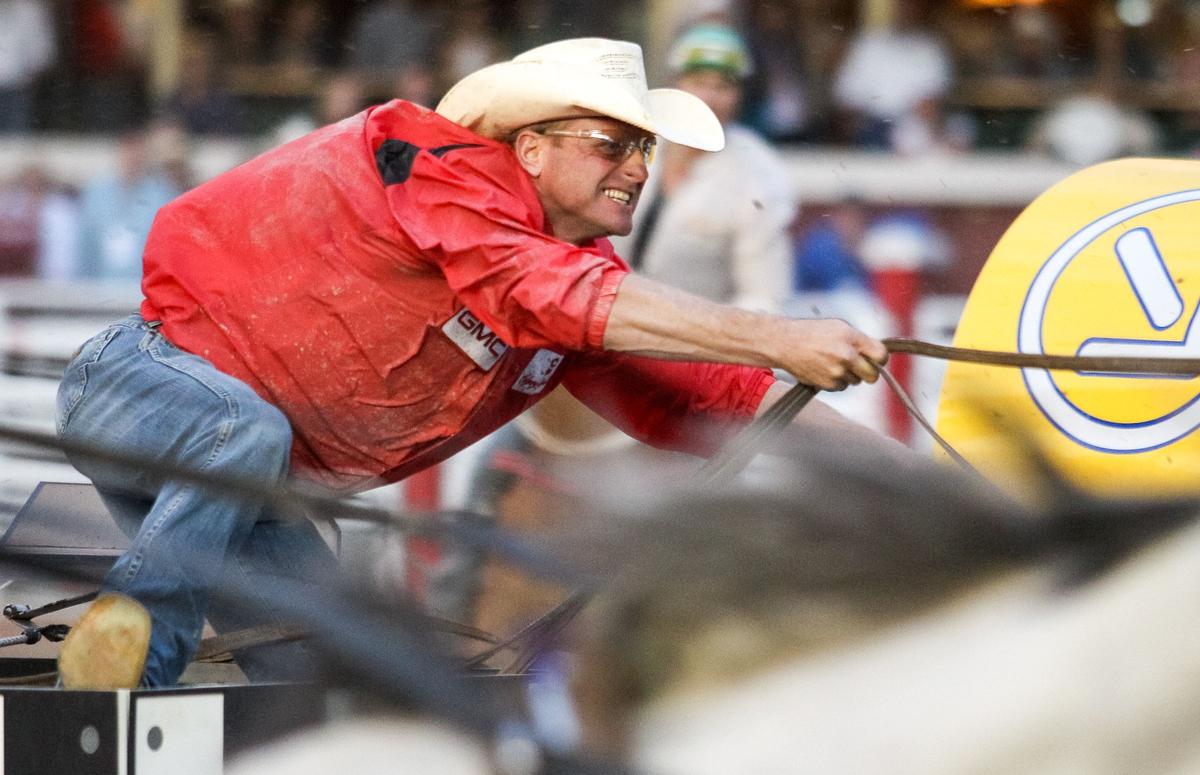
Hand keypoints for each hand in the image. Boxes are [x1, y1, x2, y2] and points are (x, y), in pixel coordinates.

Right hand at [772, 318, 888, 390]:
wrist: (785, 343)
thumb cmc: (812, 332)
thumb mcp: (839, 327)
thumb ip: (860, 341)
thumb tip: (877, 354)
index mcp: (852, 338)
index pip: (881, 356)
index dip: (880, 360)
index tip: (875, 360)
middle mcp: (847, 355)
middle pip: (872, 375)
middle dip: (868, 373)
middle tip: (858, 367)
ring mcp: (837, 371)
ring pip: (855, 381)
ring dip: (848, 375)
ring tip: (831, 363)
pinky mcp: (827, 383)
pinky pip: (841, 387)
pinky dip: (835, 381)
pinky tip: (823, 369)